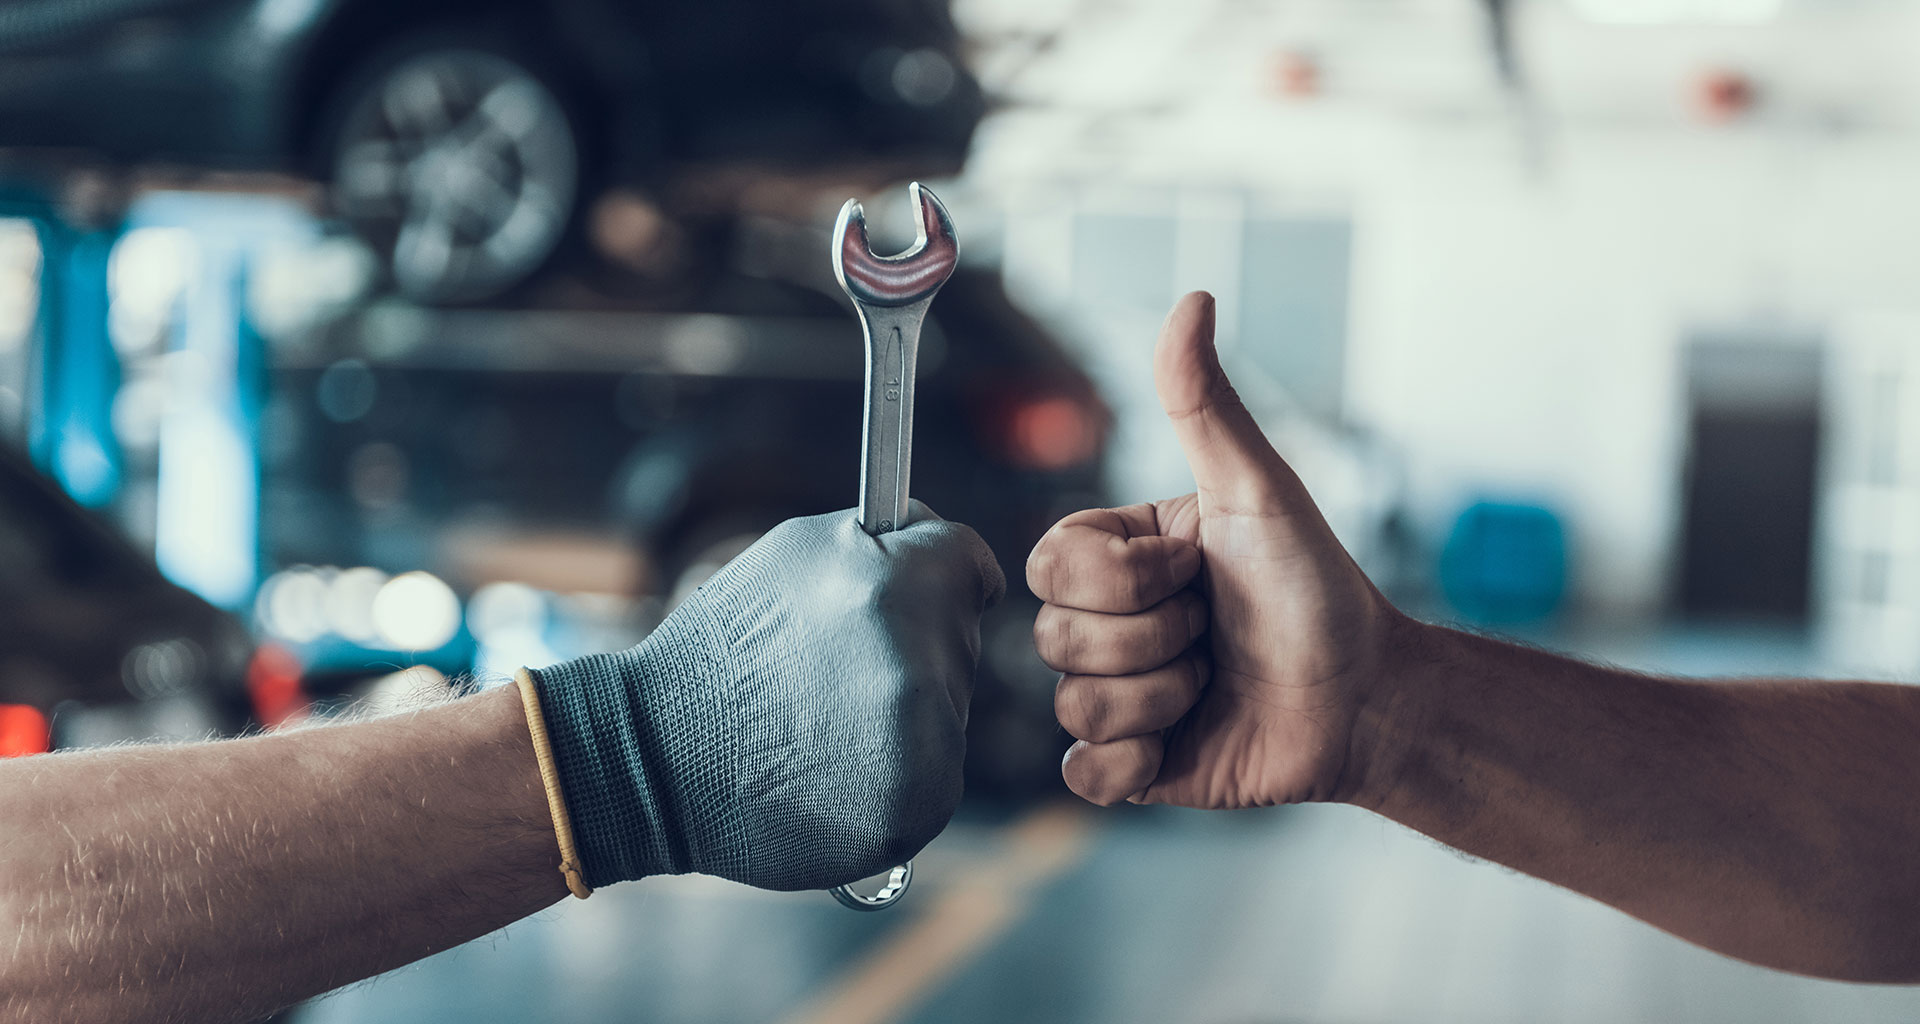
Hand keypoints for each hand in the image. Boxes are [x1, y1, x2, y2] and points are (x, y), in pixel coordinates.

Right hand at [532, 503, 1004, 890]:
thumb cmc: (723, 648)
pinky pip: (936, 773)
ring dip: (908, 711)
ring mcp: (925, 745)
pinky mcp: (919, 807)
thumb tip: (943, 539)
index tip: (923, 593)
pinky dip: (897, 772)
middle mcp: (920, 664)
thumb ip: (884, 539)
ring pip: (950, 709)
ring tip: (824, 720)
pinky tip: (834, 768)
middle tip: (834, 669)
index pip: (973, 564)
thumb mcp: (795, 553)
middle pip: (961, 639)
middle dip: (915, 644)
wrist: (658, 759)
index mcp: (897, 585)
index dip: (944, 574)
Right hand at [1027, 292, 1404, 808]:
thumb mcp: (1258, 489)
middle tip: (1213, 629)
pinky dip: (1135, 762)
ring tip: (1213, 681)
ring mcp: (1117, 696)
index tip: (1194, 569)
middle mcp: (1108, 623)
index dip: (1124, 577)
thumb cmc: (1317, 588)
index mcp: (1120, 556)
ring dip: (1162, 697)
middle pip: (1055, 635)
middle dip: (1153, 638)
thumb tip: (1193, 298)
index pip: (1050, 562)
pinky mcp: (1133, 766)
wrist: (1367, 698)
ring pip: (1075, 704)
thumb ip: (1204, 404)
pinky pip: (1083, 774)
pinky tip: (1185, 739)